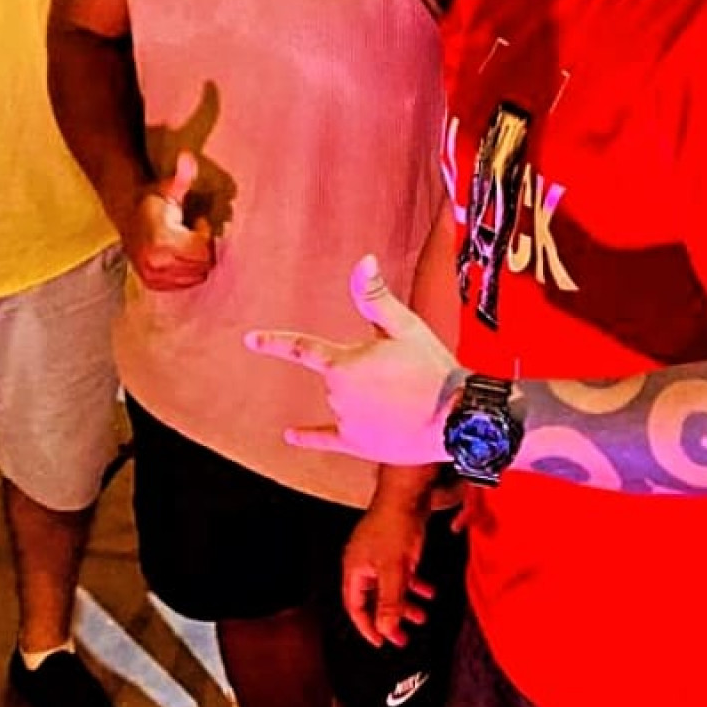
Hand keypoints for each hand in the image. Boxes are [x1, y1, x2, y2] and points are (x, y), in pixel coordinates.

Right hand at [124, 151, 215, 290]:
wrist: (125, 212)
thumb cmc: (152, 200)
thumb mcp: (170, 187)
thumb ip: (182, 175)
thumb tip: (187, 157)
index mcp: (163, 242)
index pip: (204, 251)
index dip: (203, 234)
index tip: (194, 221)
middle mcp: (156, 263)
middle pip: (202, 266)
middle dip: (200, 248)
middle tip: (188, 232)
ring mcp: (152, 276)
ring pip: (195, 277)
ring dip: (194, 260)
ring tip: (182, 243)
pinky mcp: (151, 283)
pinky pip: (183, 285)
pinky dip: (185, 272)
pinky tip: (175, 255)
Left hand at [246, 255, 453, 463]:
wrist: (457, 418)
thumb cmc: (432, 368)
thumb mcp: (404, 326)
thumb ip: (374, 296)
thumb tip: (363, 260)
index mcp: (343, 364)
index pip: (301, 349)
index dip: (274, 343)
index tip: (250, 339)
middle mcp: (337, 394)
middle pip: (335, 376)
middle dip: (360, 371)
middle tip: (402, 375)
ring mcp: (346, 422)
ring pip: (341, 402)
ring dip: (362, 398)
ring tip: (402, 399)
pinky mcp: (357, 445)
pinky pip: (326, 439)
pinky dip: (308, 436)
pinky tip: (290, 435)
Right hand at [342, 496, 436, 648]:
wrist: (407, 494)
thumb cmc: (395, 524)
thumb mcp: (394, 569)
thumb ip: (389, 601)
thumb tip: (385, 628)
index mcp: (354, 569)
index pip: (355, 607)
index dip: (367, 627)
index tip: (382, 642)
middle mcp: (362, 563)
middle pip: (372, 600)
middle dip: (389, 619)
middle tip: (402, 636)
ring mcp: (377, 555)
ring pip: (388, 588)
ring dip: (404, 603)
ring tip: (420, 616)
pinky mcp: (391, 548)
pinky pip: (399, 574)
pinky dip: (412, 585)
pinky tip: (427, 591)